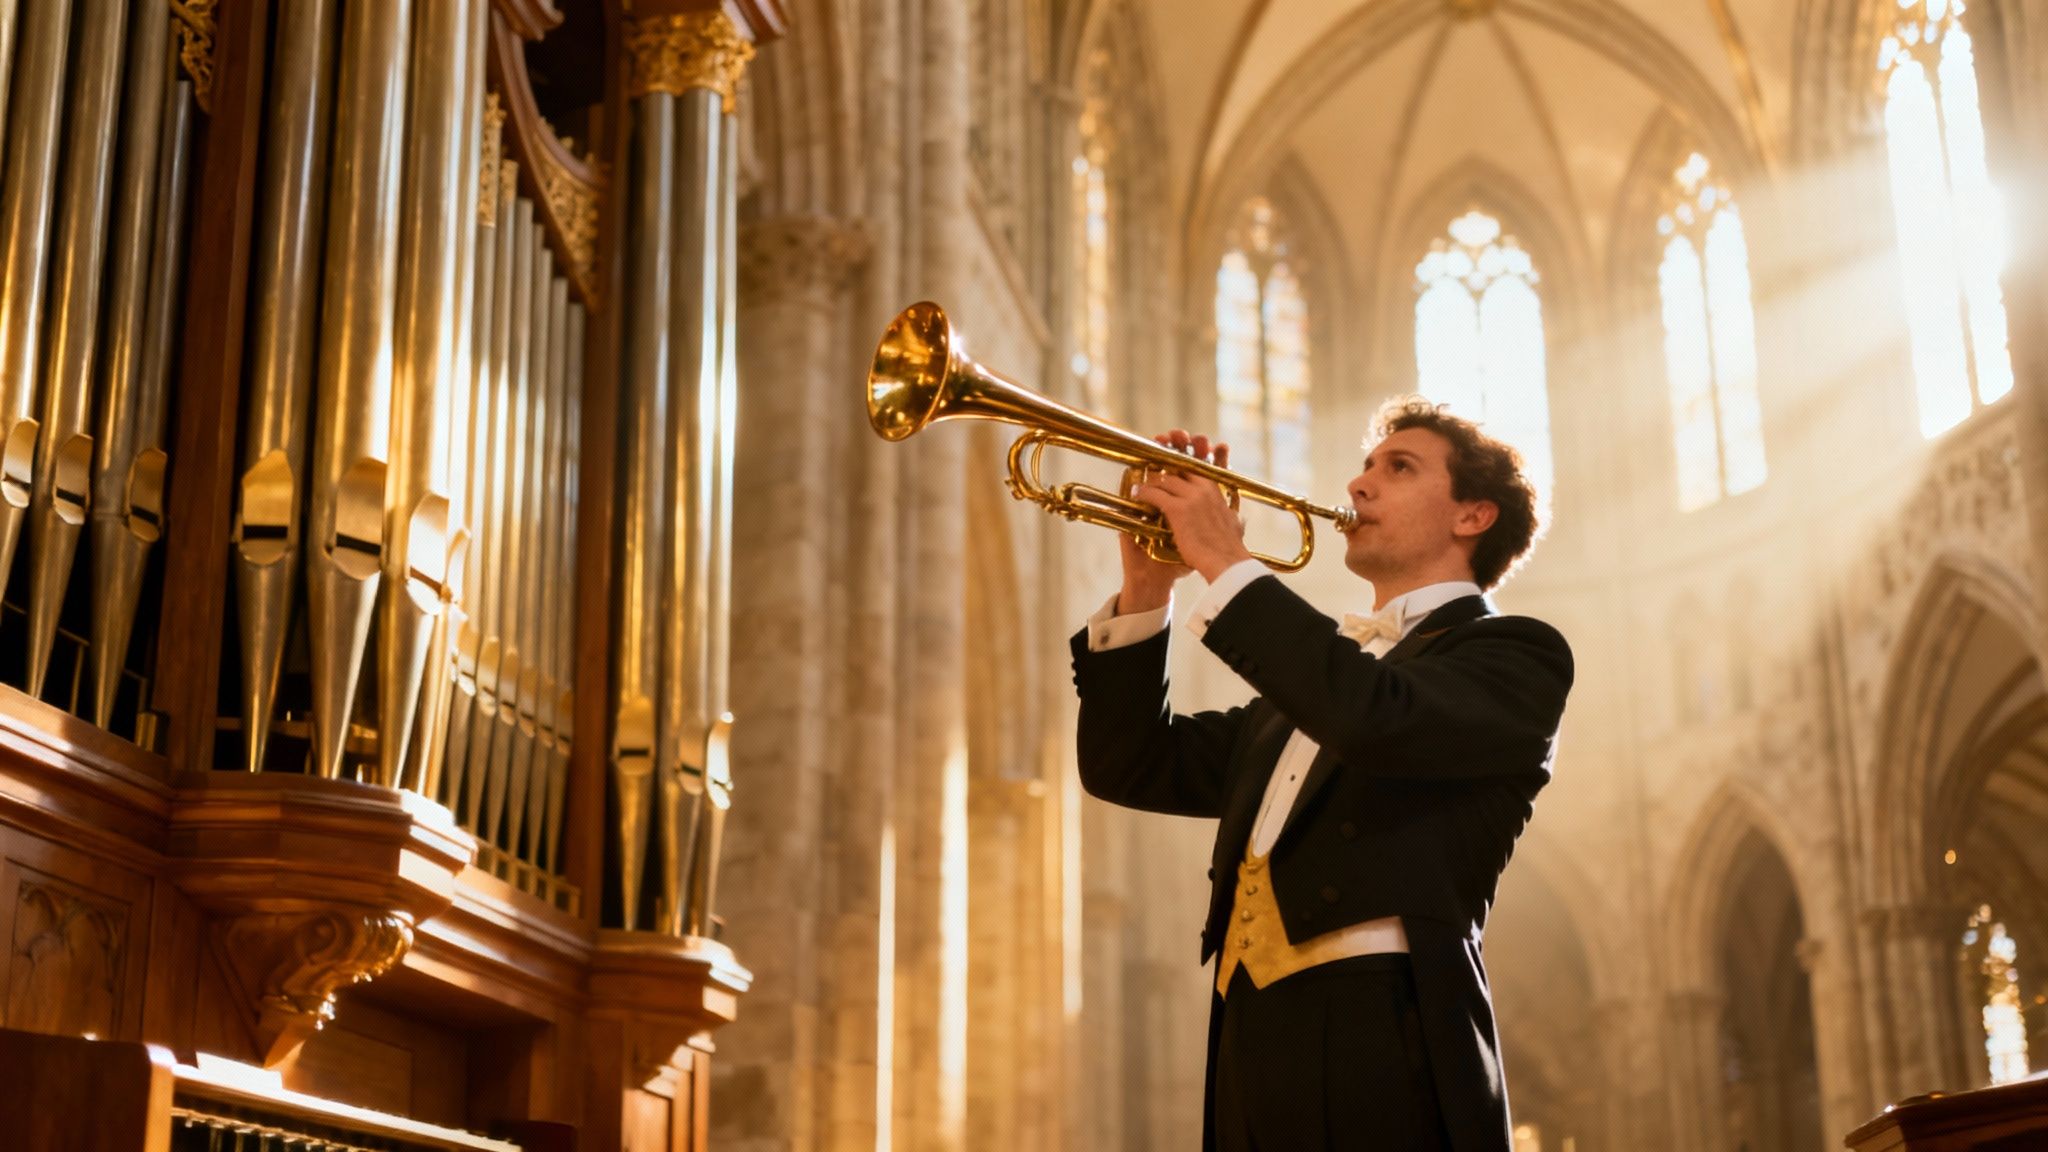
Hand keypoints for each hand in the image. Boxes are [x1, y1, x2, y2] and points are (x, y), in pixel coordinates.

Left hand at [1129, 431, 1253, 583]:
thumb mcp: (1233, 524)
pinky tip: (1137, 493)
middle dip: (1165, 470)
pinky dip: (1143, 492)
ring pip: (1165, 479)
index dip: (1181, 468)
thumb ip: (1230, 516)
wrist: (1226, 562)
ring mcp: (1191, 497)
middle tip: (1152, 474)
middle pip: (1178, 469)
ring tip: (1142, 484)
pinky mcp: (1178, 509)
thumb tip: (1236, 518)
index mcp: (1216, 489)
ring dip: (1151, 481)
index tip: (1171, 470)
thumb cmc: (1229, 548)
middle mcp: (1204, 488)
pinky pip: (1155, 494)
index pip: (1195, 468)